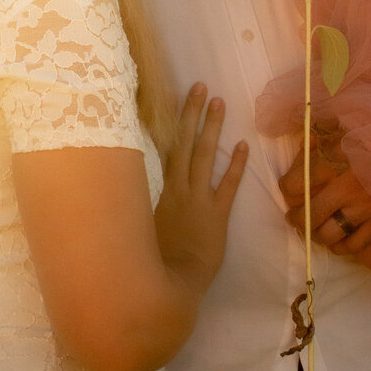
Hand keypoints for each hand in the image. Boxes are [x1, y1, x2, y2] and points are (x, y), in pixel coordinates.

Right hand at [155, 85, 248, 289]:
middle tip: (200, 85)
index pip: (163, 149)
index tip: (171, 96)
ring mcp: (197, 200)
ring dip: (211, 128)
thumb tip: (126, 185)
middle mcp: (176, 188)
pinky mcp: (216, 216)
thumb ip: (138, 202)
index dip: (169, 123)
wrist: (166, 285)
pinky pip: (228, 186)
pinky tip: (244, 145)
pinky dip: (236, 165)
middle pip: (184, 143)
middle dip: (191, 113)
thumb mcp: (138, 226)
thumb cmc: (150, 260)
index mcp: (157, 190)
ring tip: (219, 101)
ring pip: (204, 156)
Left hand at [279, 135, 370, 255]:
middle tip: (294, 217)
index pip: (293, 185)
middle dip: (296, 218)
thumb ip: (322, 134)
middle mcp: (345, 188)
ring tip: (314, 229)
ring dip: (316, 234)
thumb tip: (303, 145)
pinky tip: (336, 240)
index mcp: (333, 160)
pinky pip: (353, 245)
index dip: (287, 188)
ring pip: (327, 234)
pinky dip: (340, 246)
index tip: (289, 187)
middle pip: (307, 216)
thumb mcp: (347, 123)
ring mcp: (365, 208)